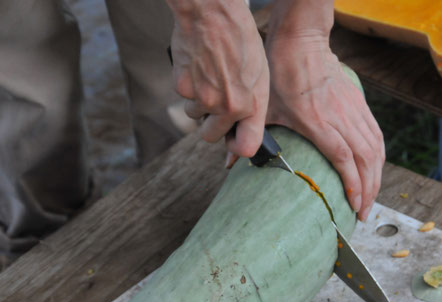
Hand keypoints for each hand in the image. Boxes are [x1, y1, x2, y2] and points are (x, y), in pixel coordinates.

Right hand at [166, 0, 268, 157]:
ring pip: (196, 116)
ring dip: (200, 103)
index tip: (234, 142)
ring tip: (211, 76)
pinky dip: (189, 86)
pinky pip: (184, 97)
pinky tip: (199, 66)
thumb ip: (251, 105)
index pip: (245, 147)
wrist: (212, 14)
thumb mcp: (258, 76)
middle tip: (217, 105)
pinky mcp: (182, 86)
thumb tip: (242, 128)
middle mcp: (226, 106)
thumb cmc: (240, 41)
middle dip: (212, 125)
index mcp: (250, 104)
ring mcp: (202, 98)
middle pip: (211, 136)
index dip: (238, 148)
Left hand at [265, 35, 384, 220]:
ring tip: (371, 198)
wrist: (301, 43)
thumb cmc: (280, 76)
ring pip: (374, 148)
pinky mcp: (359, 103)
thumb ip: (250, 136)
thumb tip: (230, 161)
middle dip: (368, 190)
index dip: (352, 184)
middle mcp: (340, 117)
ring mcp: (353, 110)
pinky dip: (378, 156)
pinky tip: (376, 169)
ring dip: (376, 176)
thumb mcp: (263, 108)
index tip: (354, 205)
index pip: (342, 157)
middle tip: (363, 214)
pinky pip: (376, 134)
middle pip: (364, 159)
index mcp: (317, 121)